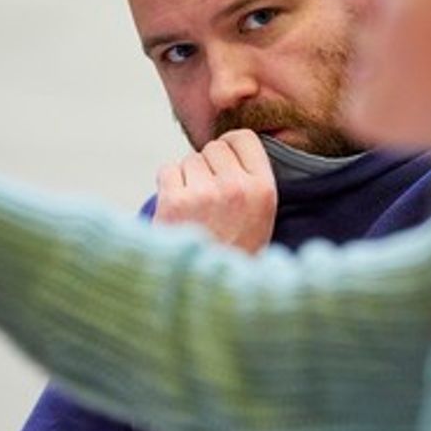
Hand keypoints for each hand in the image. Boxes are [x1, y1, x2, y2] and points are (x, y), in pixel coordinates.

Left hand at [153, 130, 276, 253]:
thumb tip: (226, 145)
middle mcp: (236, 188)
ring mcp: (204, 194)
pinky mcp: (175, 201)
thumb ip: (250, 180)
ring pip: (188, 160)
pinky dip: (169, 187)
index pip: (244, 138)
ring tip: (195, 210)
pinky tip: (179, 211)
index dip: (230, 148)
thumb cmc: (234, 253)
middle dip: (207, 166)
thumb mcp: (261, 217)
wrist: (209, 293)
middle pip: (213, 148)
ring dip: (187, 179)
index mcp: (263, 190)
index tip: (224, 164)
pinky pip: (167, 170)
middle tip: (208, 197)